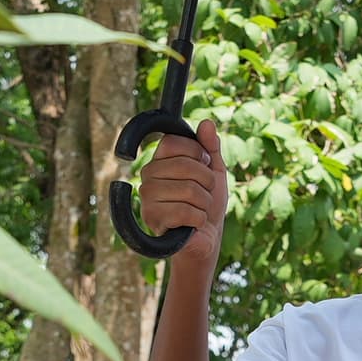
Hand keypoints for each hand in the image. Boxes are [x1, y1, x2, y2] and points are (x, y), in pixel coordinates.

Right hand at [133, 118, 226, 265]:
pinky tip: (193, 224)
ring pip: (188, 190)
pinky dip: (199, 219)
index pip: (174, 141)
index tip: (204, 166)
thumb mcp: (214, 171)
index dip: (198, 154)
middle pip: (185, 166)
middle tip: (205, 194)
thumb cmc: (207, 203)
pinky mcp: (152, 219)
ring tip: (199, 210)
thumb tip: (207, 122)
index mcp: (160, 160)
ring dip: (204, 203)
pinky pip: (186, 211)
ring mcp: (147, 198)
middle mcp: (148, 176)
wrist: (206, 237)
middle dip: (207, 182)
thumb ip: (211, 147)